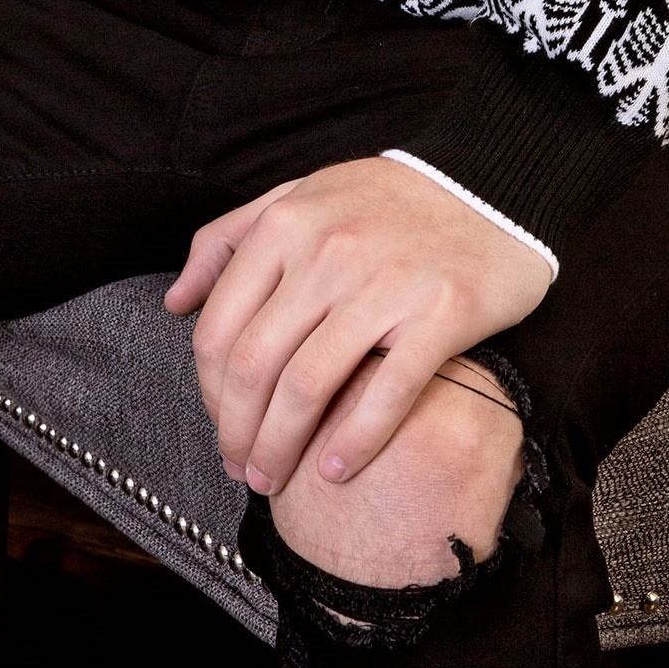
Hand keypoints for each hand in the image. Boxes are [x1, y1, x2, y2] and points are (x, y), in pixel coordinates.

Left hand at [164, 157, 551, 493]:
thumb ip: (228, 240)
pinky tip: (335, 470)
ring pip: (308, 387)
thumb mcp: (299, 196)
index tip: (221, 424)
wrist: (491, 188)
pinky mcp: (440, 314)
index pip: (220, 329)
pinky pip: (385, 393)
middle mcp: (326, 253)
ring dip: (281, 448)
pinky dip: (352, 443)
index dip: (210, 393)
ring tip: (275, 479)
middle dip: (238, 432)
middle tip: (242, 467)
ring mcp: (384, 285)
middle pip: (255, 366)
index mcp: (285, 224)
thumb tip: (177, 302)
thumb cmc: (388, 201)